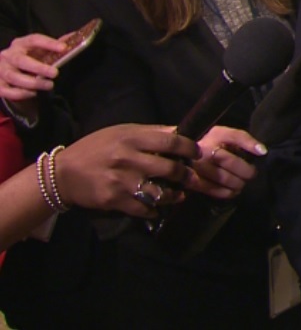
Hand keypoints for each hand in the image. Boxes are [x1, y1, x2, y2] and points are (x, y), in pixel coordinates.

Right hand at [0, 34, 65, 102]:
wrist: (8, 70)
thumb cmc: (29, 58)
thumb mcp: (40, 51)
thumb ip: (56, 45)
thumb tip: (76, 37)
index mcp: (20, 44)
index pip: (34, 40)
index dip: (49, 43)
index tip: (64, 48)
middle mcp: (8, 55)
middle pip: (20, 60)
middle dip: (38, 67)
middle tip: (55, 73)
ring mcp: (1, 70)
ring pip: (13, 77)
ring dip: (32, 83)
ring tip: (49, 85)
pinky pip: (7, 91)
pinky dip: (21, 93)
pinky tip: (34, 93)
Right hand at [54, 124, 197, 216]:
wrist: (62, 174)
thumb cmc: (95, 148)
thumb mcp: (121, 132)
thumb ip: (150, 133)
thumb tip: (178, 131)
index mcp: (131, 138)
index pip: (170, 141)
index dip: (188, 147)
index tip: (197, 152)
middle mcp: (128, 159)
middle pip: (169, 168)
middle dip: (186, 174)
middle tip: (192, 177)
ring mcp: (121, 182)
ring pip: (159, 192)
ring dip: (174, 196)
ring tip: (180, 195)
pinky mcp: (114, 200)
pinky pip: (144, 209)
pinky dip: (154, 210)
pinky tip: (158, 208)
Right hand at [186, 126, 265, 198]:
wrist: (188, 155)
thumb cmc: (215, 145)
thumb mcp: (228, 136)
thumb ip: (245, 140)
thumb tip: (262, 152)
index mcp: (215, 135)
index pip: (236, 136)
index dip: (250, 144)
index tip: (262, 153)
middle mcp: (204, 150)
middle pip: (231, 162)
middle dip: (246, 171)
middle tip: (251, 174)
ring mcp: (197, 166)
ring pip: (224, 178)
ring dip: (238, 183)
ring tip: (242, 183)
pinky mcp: (193, 181)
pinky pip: (214, 190)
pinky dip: (228, 193)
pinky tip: (233, 191)